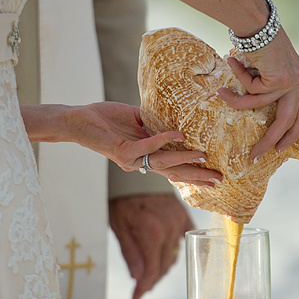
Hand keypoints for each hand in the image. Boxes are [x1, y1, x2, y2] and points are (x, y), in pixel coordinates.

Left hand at [65, 102, 221, 185]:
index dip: (193, 174)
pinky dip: (164, 140)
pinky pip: (148, 146)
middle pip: (174, 173)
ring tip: (204, 158)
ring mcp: (132, 160)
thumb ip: (155, 123)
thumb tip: (176, 118)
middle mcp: (140, 163)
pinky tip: (179, 135)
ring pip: (164, 163)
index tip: (213, 179)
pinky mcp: (123, 152)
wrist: (79, 120)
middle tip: (219, 180)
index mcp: (146, 157)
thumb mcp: (137, 120)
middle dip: (197, 176)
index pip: (174, 169)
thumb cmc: (106, 118)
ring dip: (185, 161)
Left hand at [109, 193, 193, 298]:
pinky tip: (165, 256)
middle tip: (141, 289)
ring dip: (162, 267)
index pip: (151, 271)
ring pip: (174, 256)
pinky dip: (174, 251)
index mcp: (152, 232)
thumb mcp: (118, 225)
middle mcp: (170, 229)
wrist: (138, 170)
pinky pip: (183, 241)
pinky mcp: (185, 216)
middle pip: (164, 266)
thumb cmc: (123, 198)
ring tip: (150, 275)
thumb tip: (137, 278)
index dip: (143, 288)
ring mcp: (180, 222)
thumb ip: (130, 252)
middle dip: (152, 280)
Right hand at [216, 29, 298, 160]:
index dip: (291, 132)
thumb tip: (253, 106)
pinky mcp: (280, 79)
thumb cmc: (257, 40)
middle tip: (257, 156)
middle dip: (271, 140)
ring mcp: (292, 81)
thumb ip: (266, 85)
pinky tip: (233, 62)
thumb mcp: (265, 67)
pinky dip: (239, 78)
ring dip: (237, 101)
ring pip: (260, 104)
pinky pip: (252, 89)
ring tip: (221, 94)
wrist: (257, 22)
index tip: (281, 148)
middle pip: (287, 120)